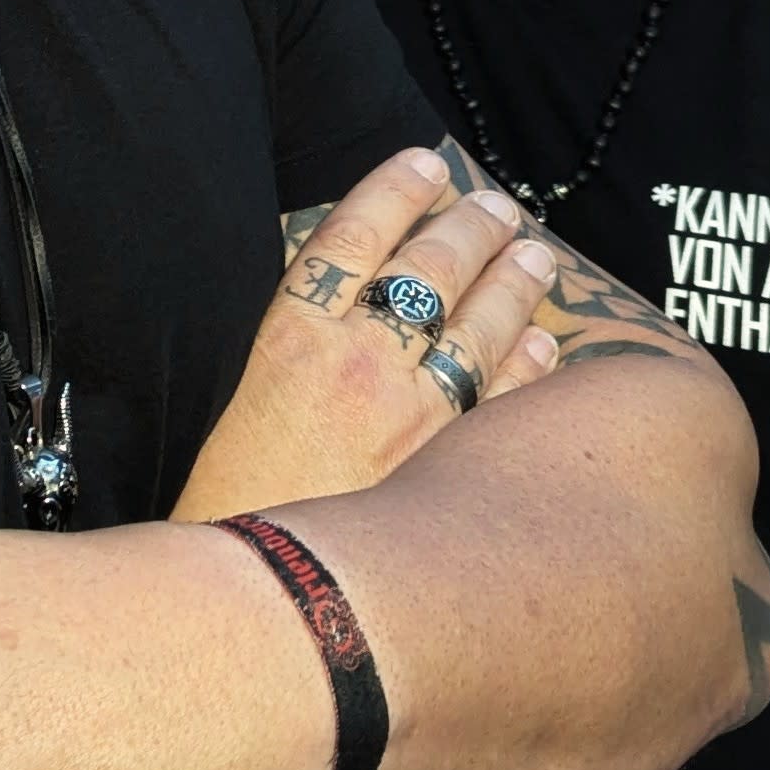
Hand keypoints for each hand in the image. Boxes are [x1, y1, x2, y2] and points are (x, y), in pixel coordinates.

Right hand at [171, 145, 560, 525]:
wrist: (256, 608)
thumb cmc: (226, 509)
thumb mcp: (234, 409)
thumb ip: (288, 357)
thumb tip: (334, 315)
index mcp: (288, 339)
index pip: (353, 236)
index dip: (394, 190)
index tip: (424, 162)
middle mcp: (356, 365)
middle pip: (428, 269)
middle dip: (470, 226)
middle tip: (497, 207)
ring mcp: (411, 415)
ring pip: (479, 325)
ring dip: (514, 283)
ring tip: (534, 256)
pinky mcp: (450, 467)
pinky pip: (506, 399)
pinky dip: (529, 364)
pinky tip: (543, 345)